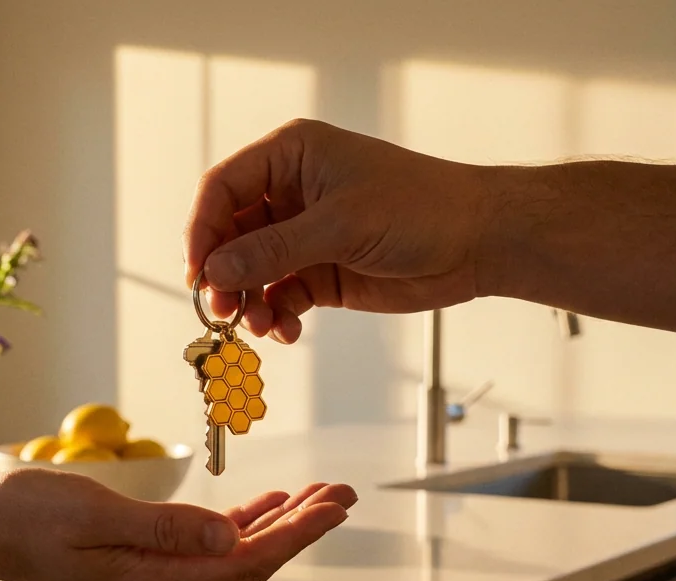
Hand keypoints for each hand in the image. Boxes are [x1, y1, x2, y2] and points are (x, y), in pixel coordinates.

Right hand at [0, 468, 356, 580]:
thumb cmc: (28, 516)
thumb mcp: (95, 514)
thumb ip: (165, 528)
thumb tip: (230, 536)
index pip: (246, 562)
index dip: (296, 534)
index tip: (333, 506)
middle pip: (250, 559)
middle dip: (301, 526)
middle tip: (343, 493)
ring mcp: (155, 572)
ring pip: (234, 550)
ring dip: (278, 521)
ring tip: (319, 494)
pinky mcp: (145, 554)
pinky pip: (208, 543)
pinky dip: (242, 521)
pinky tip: (266, 503)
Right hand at [184, 119, 502, 342]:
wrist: (477, 242)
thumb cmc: (423, 207)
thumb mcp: (341, 224)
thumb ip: (274, 249)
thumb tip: (217, 269)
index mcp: (291, 156)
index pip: (223, 188)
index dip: (203, 229)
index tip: (198, 271)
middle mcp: (291, 193)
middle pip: (230, 234)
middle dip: (224, 274)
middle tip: (222, 308)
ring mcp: (305, 235)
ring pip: (251, 271)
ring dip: (248, 301)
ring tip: (260, 325)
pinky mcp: (320, 272)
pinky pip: (279, 295)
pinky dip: (276, 315)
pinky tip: (286, 329)